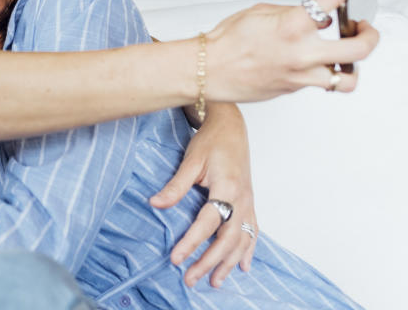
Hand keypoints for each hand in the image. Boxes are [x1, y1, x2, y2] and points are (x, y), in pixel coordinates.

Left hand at [151, 104, 256, 287]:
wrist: (231, 125)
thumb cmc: (211, 140)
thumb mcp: (190, 160)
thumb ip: (175, 185)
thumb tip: (155, 204)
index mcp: (227, 187)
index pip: (208, 222)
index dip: (192, 242)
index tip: (176, 258)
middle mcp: (242, 198)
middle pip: (228, 238)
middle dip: (209, 261)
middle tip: (190, 278)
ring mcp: (249, 201)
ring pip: (242, 240)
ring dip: (228, 263)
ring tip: (214, 282)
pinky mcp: (250, 201)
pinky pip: (253, 231)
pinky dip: (248, 250)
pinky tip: (242, 266)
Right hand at [202, 0, 377, 101]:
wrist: (208, 71)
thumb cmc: (227, 41)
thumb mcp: (260, 12)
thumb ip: (292, 12)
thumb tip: (314, 14)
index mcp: (292, 26)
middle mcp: (301, 53)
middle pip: (359, 48)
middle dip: (370, 34)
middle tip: (365, 27)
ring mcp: (300, 76)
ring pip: (348, 80)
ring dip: (354, 65)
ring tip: (349, 55)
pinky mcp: (294, 89)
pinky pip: (320, 83)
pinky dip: (323, 71)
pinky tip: (315, 61)